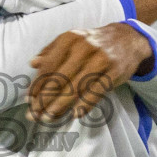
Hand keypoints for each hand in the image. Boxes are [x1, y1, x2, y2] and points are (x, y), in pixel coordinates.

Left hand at [28, 24, 152, 121]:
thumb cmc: (93, 42)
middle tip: (34, 115)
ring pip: (76, 87)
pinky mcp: (114, 72)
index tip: (28, 100)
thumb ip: (51, 51)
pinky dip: (85, 104)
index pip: (48, 65)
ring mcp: (100, 60)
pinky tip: (75, 114)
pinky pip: (97, 91)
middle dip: (44, 99)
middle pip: (59, 78)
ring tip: (48, 117)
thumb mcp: (72, 40)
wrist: (128, 38)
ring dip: (60, 105)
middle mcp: (83, 47)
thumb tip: (32, 63)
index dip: (37, 85)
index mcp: (69, 39)